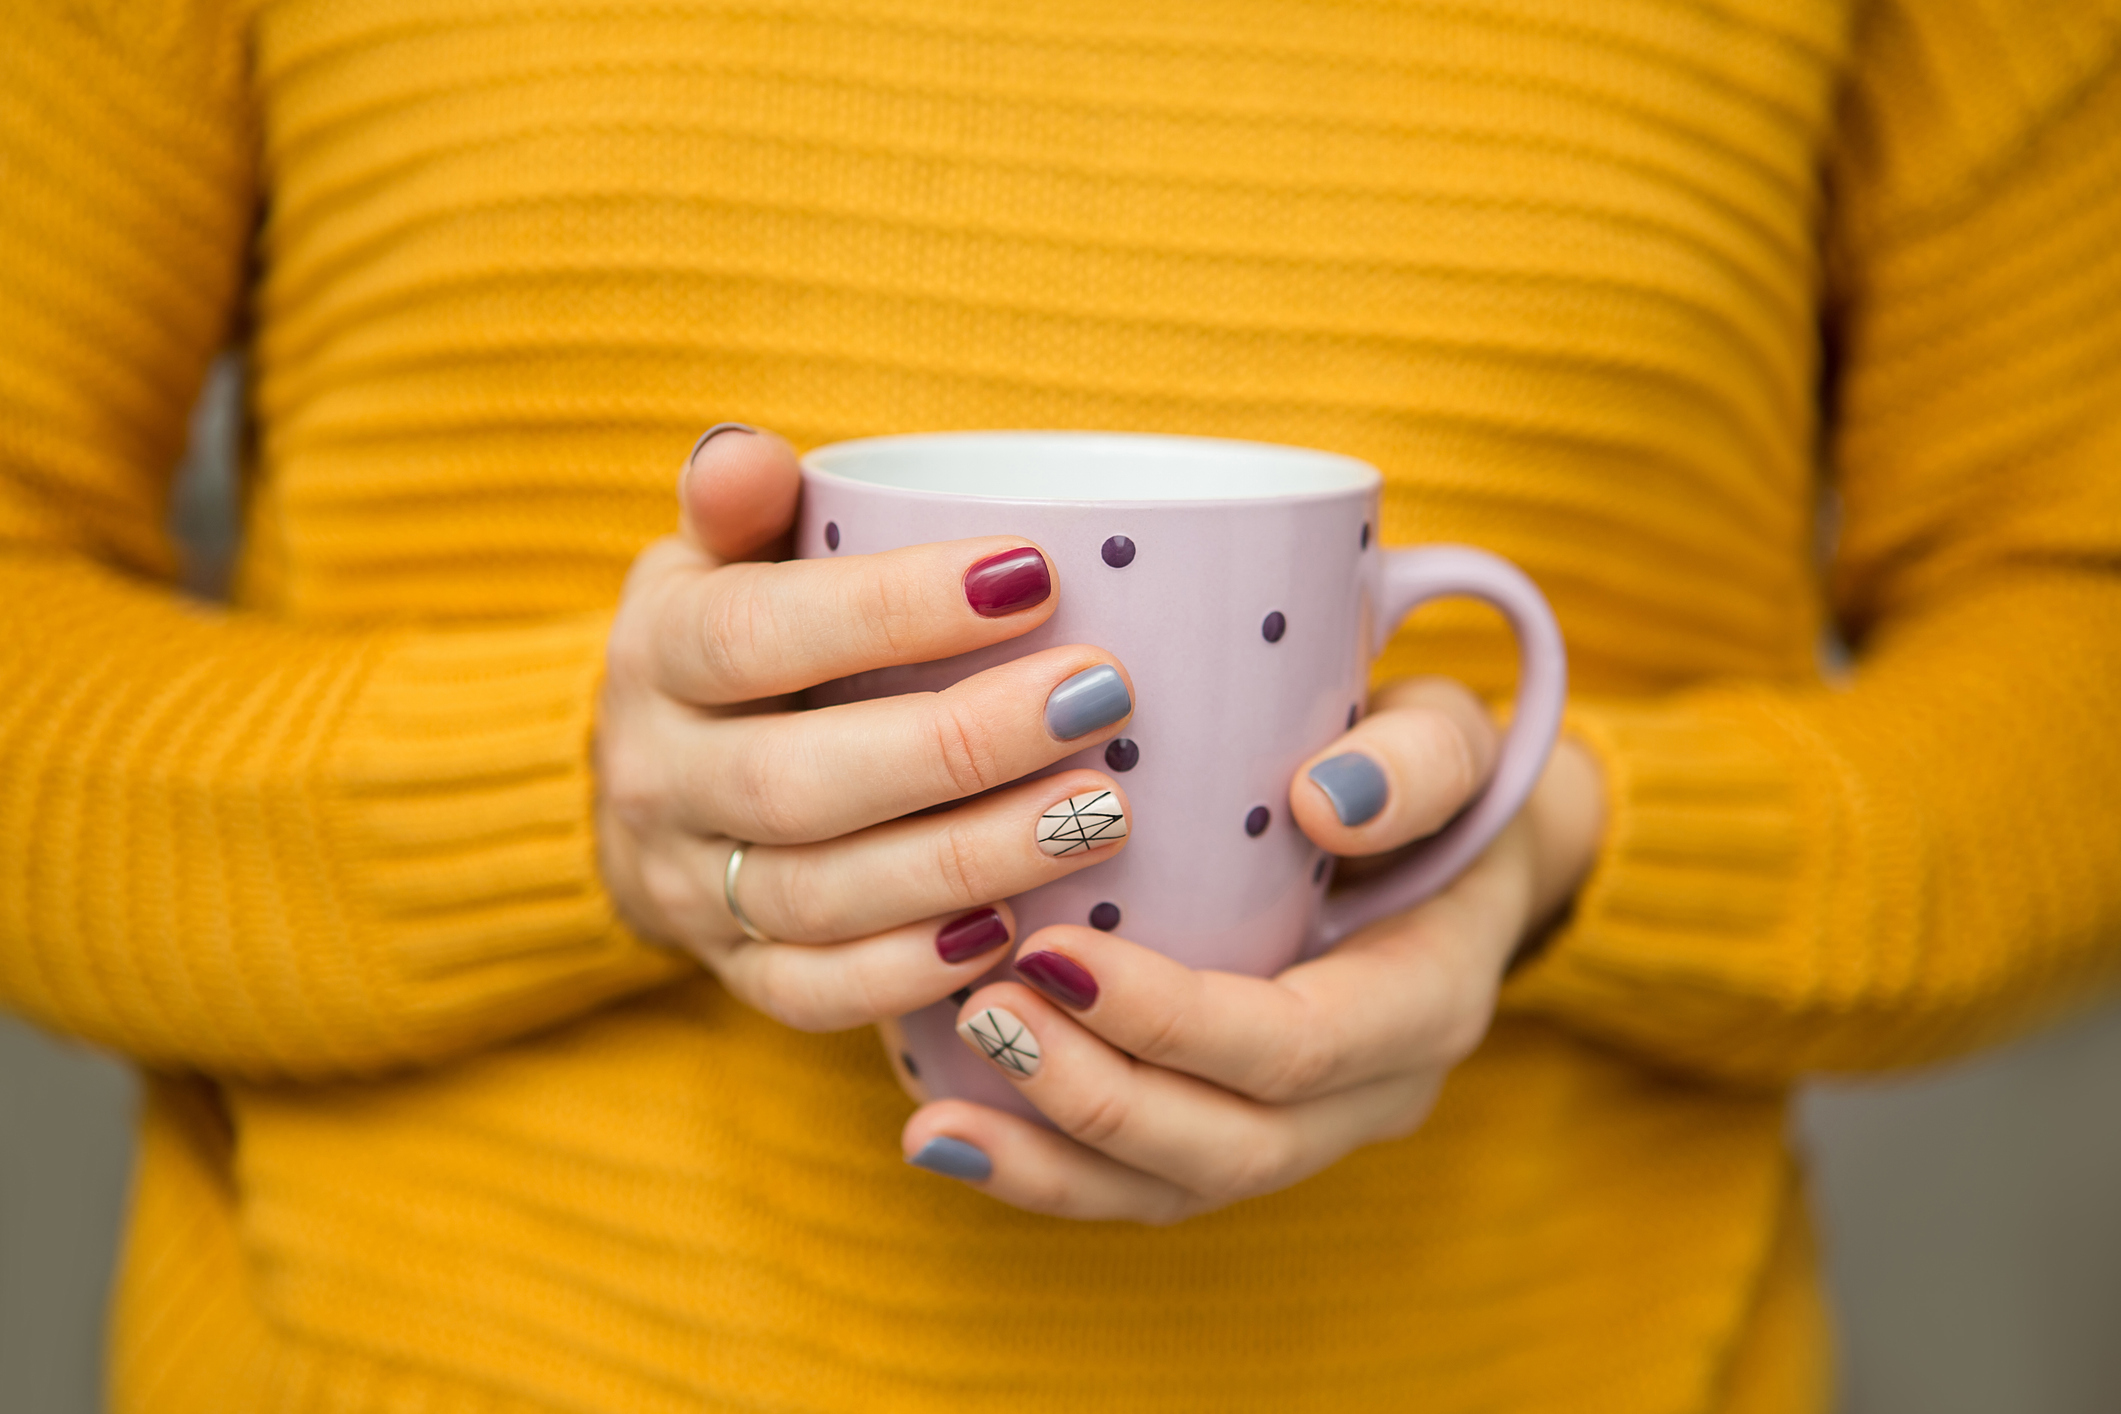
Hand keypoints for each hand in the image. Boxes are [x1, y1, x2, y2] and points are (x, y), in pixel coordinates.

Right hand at [595, 426, 1139, 1030]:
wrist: (644, 781)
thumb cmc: (729, 637)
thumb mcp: (715, 554)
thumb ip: (741, 499)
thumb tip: (748, 458)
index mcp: (656, 654)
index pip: (759, 633)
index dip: (892, 609)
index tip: (1034, 574)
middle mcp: (659, 778)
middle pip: (799, 780)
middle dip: (960, 746)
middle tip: (1098, 700)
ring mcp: (690, 888)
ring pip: (818, 897)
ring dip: (966, 861)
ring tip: (1097, 814)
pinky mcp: (733, 972)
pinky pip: (811, 995)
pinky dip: (908, 975)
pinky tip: (1012, 935)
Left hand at [902, 677, 1604, 1220]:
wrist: (1441, 845)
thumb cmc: (1422, 772)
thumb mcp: (1446, 734)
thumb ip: (1418, 760)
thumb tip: (1328, 802)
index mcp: (1428, 1000)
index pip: (1298, 1047)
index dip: (1175, 1020)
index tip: (1057, 954)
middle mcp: (1378, 1093)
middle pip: (1234, 1146)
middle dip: (1097, 1098)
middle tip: (983, 1014)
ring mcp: (1312, 1132)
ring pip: (1178, 1190)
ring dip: (1054, 1159)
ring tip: (936, 1120)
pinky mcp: (1240, 1134)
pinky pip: (1143, 1184)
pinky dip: (1043, 1172)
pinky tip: (943, 1139)